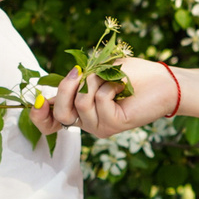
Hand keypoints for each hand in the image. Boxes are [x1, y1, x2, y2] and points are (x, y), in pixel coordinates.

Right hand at [42, 62, 178, 138]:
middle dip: (65, 87)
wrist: (163, 81)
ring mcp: (99, 127)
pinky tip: (122, 87)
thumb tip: (64, 81)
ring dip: (94, 82)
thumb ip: (78, 80)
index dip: (38, 115)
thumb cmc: (132, 74)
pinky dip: (109, 86)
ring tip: (112, 79)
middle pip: (59, 112)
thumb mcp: (98, 71)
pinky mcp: (112, 125)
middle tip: (80, 71)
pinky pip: (98, 101)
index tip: (36, 99)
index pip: (49, 122)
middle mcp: (87, 122)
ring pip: (79, 104)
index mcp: (79, 110)